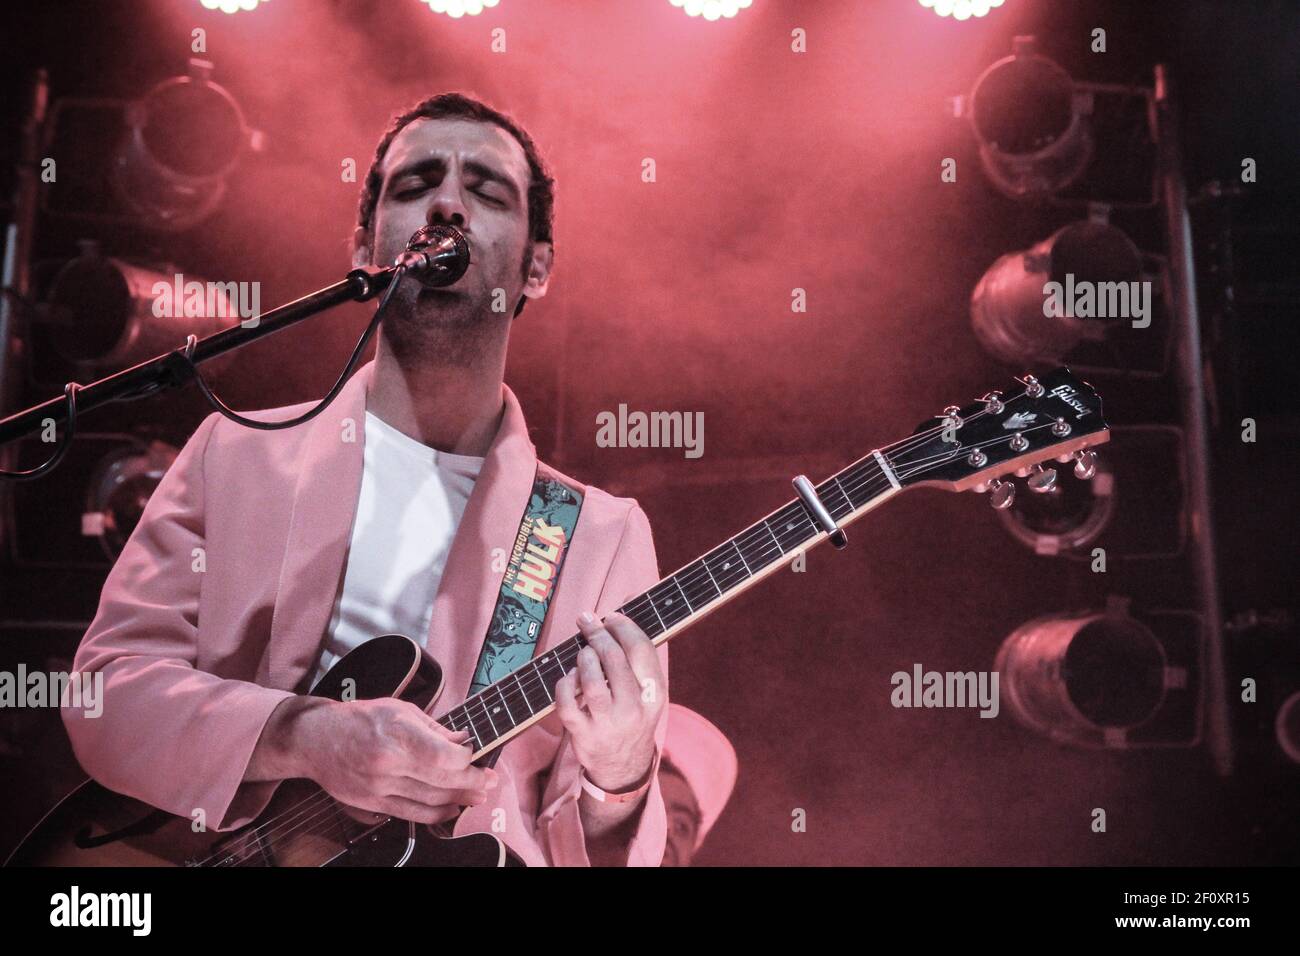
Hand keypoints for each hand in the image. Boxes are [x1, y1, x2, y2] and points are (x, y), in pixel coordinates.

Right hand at [288, 697, 497, 824]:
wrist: (316, 739)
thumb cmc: (359, 719)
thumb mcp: (400, 709)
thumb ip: (435, 729)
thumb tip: (464, 741)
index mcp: (396, 734)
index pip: (443, 756)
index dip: (467, 759)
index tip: (477, 755)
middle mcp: (387, 764)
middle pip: (442, 781)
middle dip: (473, 782)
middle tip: (490, 780)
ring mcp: (379, 788)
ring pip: (430, 801)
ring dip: (460, 800)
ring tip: (478, 794)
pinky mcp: (372, 804)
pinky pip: (413, 814)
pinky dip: (438, 814)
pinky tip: (452, 807)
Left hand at [555, 610, 665, 791]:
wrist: (623, 767)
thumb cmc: (633, 714)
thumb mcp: (646, 688)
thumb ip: (638, 648)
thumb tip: (631, 597)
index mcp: (654, 693)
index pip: (642, 650)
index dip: (624, 627)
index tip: (611, 617)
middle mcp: (634, 709)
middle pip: (614, 659)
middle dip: (597, 634)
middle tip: (587, 622)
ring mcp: (609, 724)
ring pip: (592, 681)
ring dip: (583, 658)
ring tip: (582, 653)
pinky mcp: (584, 735)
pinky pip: (567, 703)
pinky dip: (564, 684)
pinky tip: (568, 678)